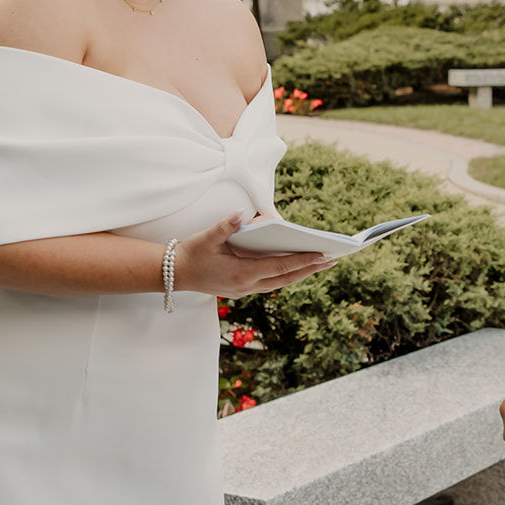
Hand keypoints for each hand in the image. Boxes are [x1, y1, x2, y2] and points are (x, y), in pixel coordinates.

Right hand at [176, 213, 330, 298]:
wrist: (173, 275)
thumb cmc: (191, 254)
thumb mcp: (206, 238)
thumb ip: (225, 226)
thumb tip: (240, 214)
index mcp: (241, 274)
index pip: (280, 267)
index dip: (303, 261)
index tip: (322, 256)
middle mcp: (246, 286)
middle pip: (285, 279)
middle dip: (309, 270)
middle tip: (332, 260)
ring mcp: (243, 291)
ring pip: (279, 284)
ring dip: (299, 274)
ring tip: (318, 264)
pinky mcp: (240, 290)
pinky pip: (269, 283)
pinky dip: (284, 276)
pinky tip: (293, 268)